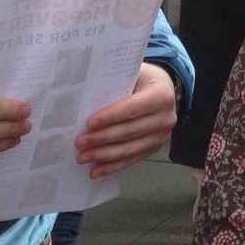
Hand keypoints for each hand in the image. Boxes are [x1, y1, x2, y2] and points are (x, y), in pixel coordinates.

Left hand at [75, 64, 178, 178]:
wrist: (165, 89)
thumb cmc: (142, 79)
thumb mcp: (133, 73)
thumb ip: (115, 83)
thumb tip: (84, 98)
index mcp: (161, 95)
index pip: (133, 108)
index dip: (110, 117)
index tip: (88, 123)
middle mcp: (165, 118)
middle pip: (129, 131)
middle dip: (101, 138)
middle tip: (79, 142)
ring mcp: (161, 136)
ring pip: (129, 149)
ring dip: (103, 155)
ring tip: (82, 157)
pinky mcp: (154, 148)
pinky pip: (131, 159)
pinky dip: (112, 166)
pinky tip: (95, 170)